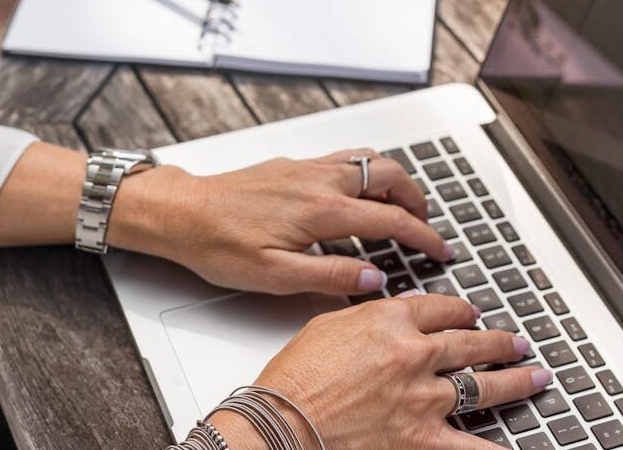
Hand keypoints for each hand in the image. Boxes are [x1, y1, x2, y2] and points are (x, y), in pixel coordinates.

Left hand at [109, 149, 451, 294]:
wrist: (181, 213)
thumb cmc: (217, 244)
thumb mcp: (274, 276)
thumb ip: (329, 277)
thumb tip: (374, 279)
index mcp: (320, 210)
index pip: (391, 219)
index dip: (424, 237)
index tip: (442, 250)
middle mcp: (319, 180)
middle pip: (389, 176)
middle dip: (418, 199)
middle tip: (426, 226)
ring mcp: (306, 167)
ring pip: (369, 160)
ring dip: (394, 181)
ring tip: (402, 206)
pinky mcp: (292, 164)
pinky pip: (345, 158)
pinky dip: (368, 172)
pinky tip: (359, 193)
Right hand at [211, 292, 551, 449]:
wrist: (280, 424)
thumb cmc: (294, 377)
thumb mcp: (327, 326)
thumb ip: (370, 316)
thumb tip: (400, 308)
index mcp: (390, 321)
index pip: (441, 308)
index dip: (462, 309)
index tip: (471, 313)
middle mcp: (414, 355)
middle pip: (471, 341)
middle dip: (499, 340)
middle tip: (516, 341)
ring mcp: (422, 398)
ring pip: (484, 382)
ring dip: (515, 378)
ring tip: (535, 374)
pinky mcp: (421, 438)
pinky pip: (471, 446)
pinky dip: (498, 448)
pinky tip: (516, 445)